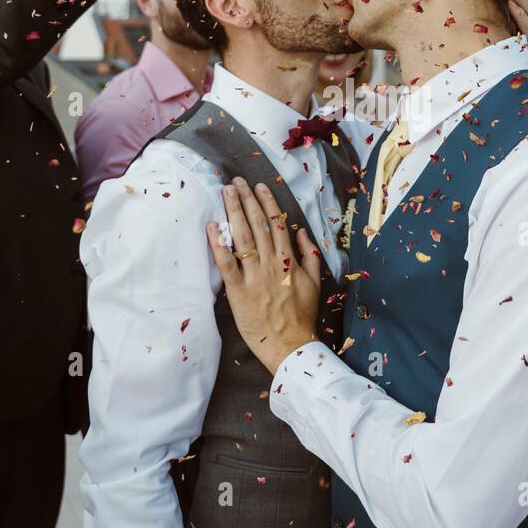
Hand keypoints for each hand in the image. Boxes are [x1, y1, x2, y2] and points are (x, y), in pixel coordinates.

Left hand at [206, 177, 321, 373]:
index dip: (267, 203)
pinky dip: (218, 244)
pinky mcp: (238, 292)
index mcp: (289, 261)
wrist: (290, 345)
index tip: (259, 186)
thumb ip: (310, 256)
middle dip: (247, 200)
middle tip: (236, 181)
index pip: (278, 224)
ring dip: (233, 212)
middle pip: (258, 225)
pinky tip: (212, 226)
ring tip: (226, 193)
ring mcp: (254, 277)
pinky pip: (226, 264)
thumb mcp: (315, 283)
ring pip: (242, 238)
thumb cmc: (303, 316)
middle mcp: (271, 264)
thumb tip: (301, 233)